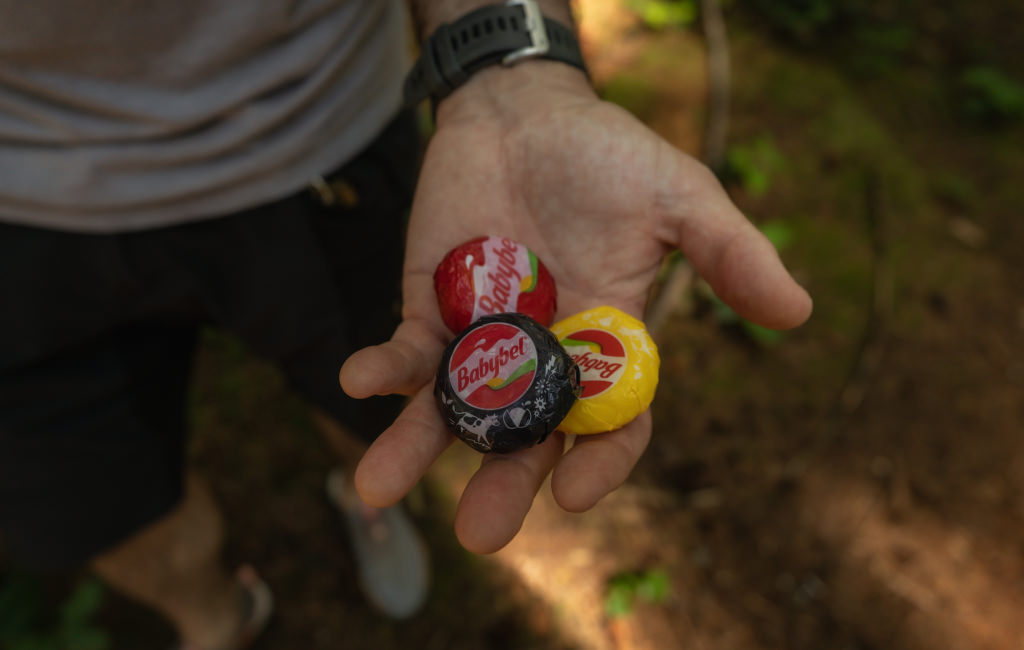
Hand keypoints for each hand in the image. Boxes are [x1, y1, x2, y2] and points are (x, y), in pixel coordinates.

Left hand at [341, 62, 810, 552]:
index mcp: (607, 344)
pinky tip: (358, 382)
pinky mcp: (427, 308)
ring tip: (376, 490)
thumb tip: (799, 310)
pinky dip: (382, 369)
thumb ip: (728, 252)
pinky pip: (404, 352)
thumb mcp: (680, 196)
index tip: (579, 492)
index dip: (600, 461)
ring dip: (417, 449)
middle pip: (525, 436)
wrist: (524, 111)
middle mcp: (543, 356)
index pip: (610, 422)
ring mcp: (480, 339)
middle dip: (503, 484)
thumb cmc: (608, 156)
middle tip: (484, 535)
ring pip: (453, 410)